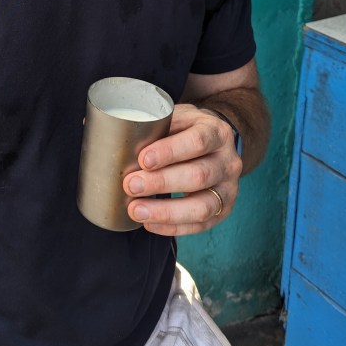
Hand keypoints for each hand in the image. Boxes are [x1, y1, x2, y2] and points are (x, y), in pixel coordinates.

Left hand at [122, 104, 242, 235]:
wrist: (214, 143)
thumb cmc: (187, 130)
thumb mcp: (177, 117)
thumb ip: (156, 127)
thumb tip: (117, 141)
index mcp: (217, 132)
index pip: (198, 141)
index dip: (170, 152)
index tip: (143, 159)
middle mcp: (228, 162)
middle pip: (199, 176)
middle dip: (161, 183)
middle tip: (131, 185)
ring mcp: (228, 189)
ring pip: (202, 207)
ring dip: (165, 211)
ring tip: (136, 210)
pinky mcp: (223, 211)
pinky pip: (200, 225)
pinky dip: (172, 227)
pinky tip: (149, 223)